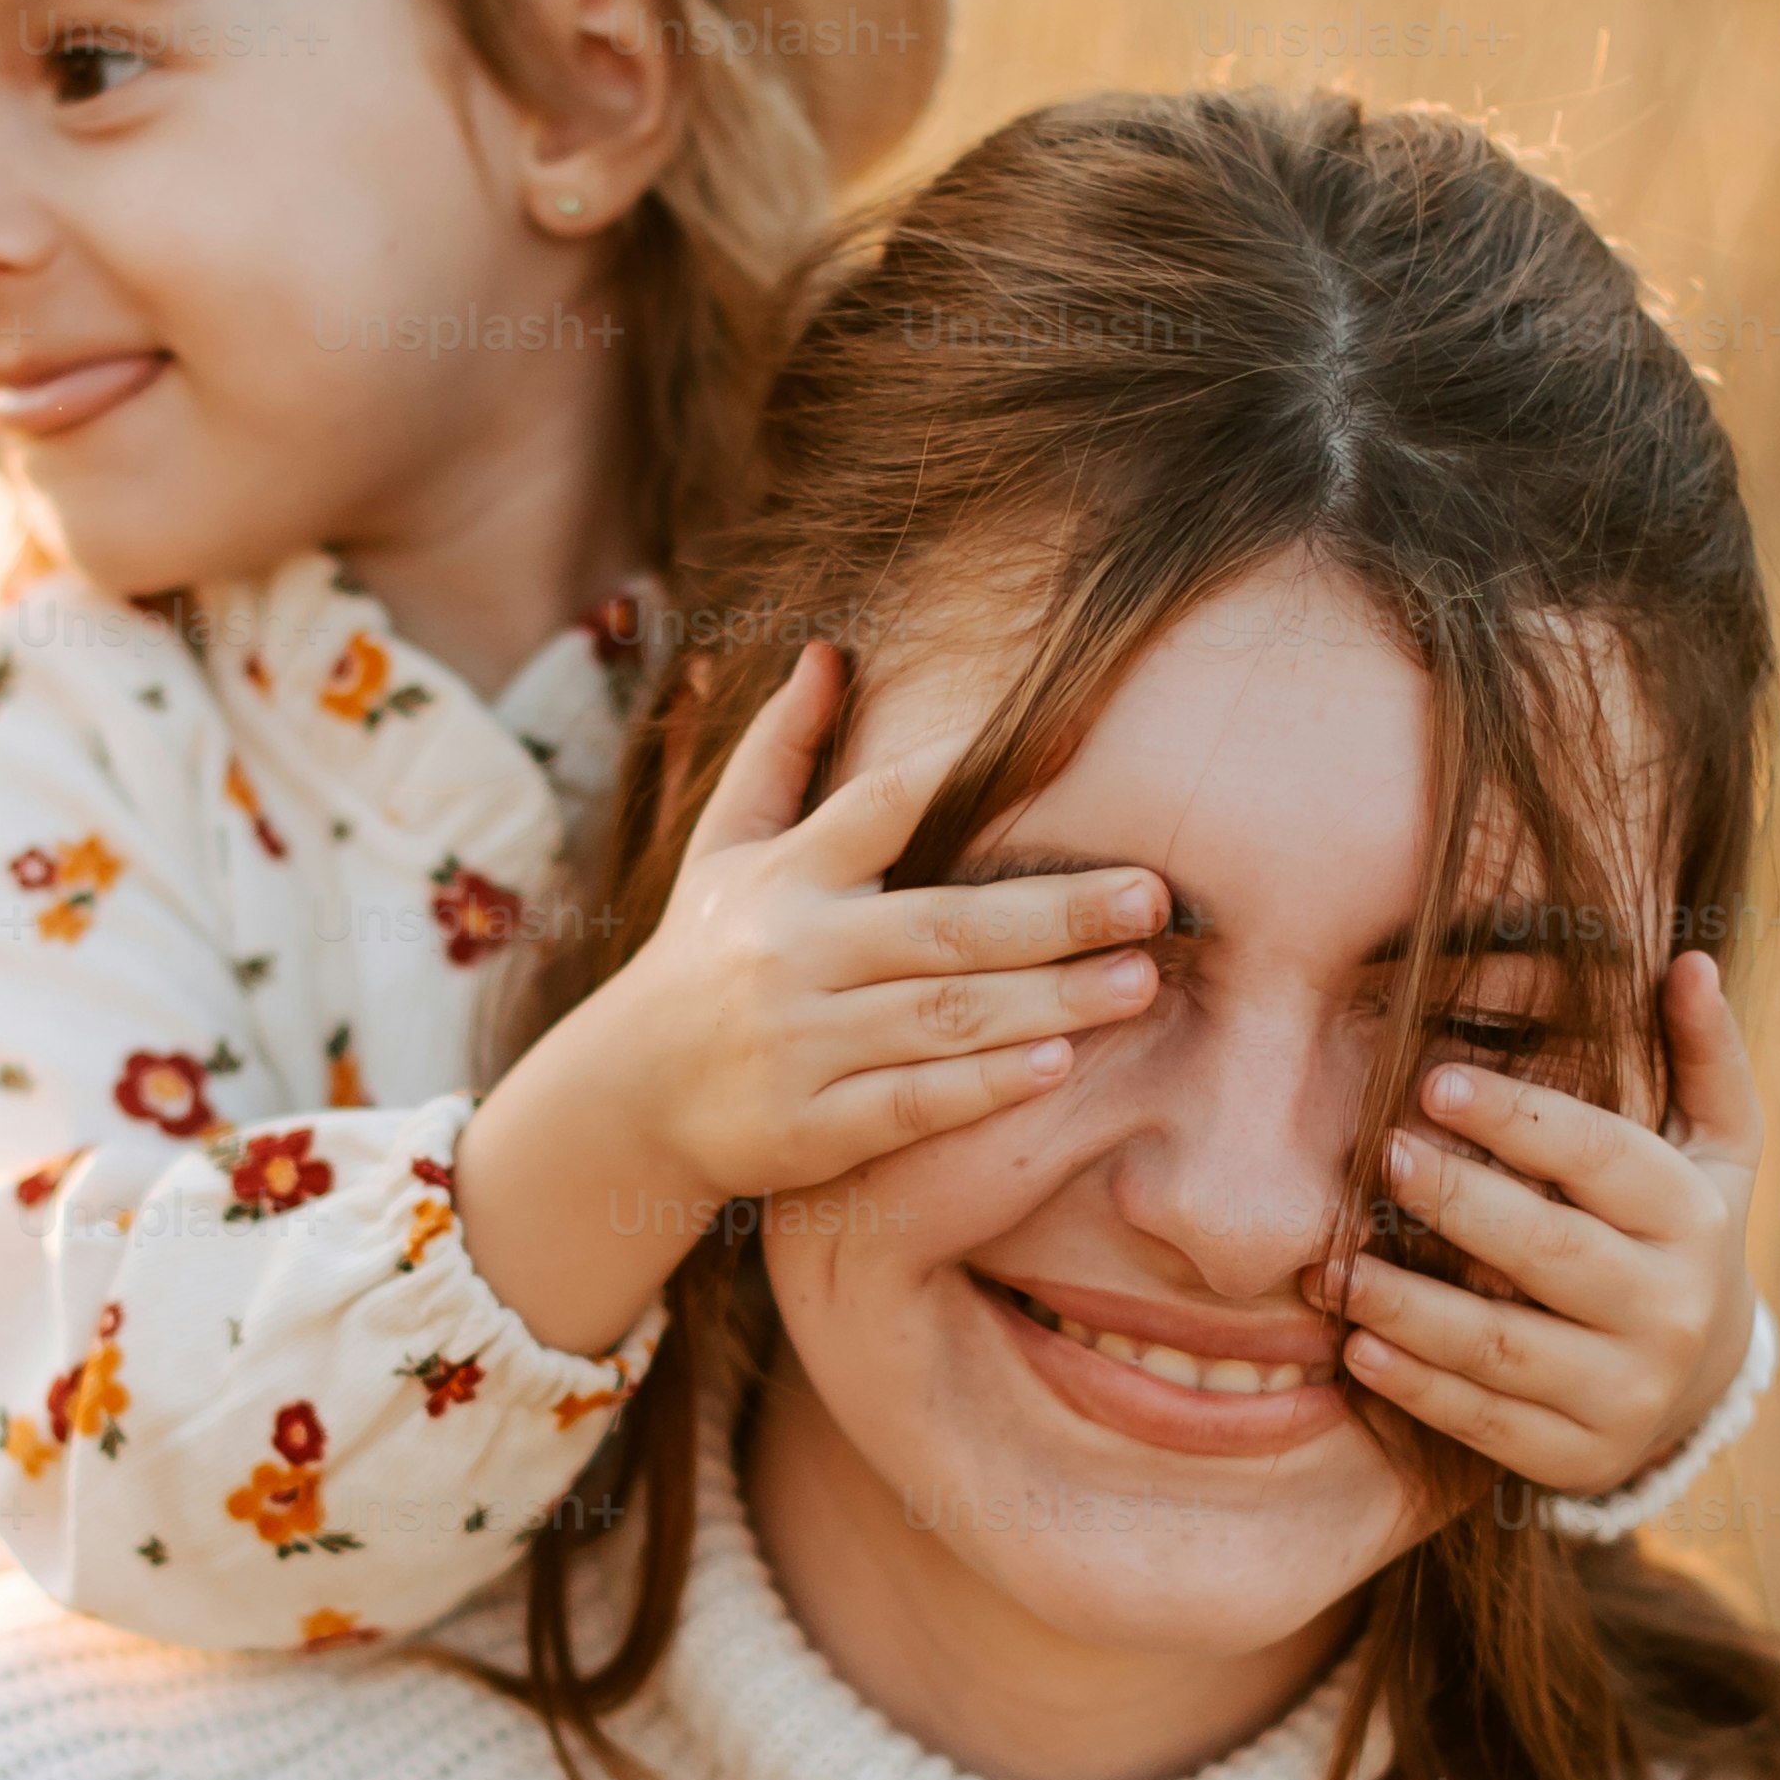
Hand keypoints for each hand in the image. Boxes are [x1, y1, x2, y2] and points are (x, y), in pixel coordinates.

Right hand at [455, 639, 1165, 1357]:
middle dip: (1055, 913)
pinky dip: (982, 1086)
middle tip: (1152, 898)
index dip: (962, 771)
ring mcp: (800, 1044)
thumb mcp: (725, 847)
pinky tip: (1056, 1064)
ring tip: (1140, 981)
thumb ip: (782, 750)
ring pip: (941, 1017)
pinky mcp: (808, 1127)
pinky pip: (910, 1103)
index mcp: (783, 876)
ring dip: (1047, 998)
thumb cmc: (703, 953)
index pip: (879, 806)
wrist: (627, 1097)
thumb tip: (828, 651)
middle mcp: (791, 954)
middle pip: (942, 927)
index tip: (1067, 742)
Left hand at [1311, 949, 1766, 1506]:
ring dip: (1408, 1306)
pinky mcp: (1578, 1456)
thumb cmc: (1683, 1232)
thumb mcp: (1719, 1147)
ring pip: (1502, 1346)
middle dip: (1456, 1201)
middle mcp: (1670, 1309)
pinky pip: (1485, 1421)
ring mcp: (1626, 1392)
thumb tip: (1689, 962)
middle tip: (1377, 1157)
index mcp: (1694, 1218)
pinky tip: (1357, 1348)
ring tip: (1335, 1265)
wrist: (1705, 1383)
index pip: (1601, 1159)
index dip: (1518, 1120)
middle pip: (1548, 1251)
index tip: (1431, 1082)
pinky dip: (1416, 1388)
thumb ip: (1704, 1055)